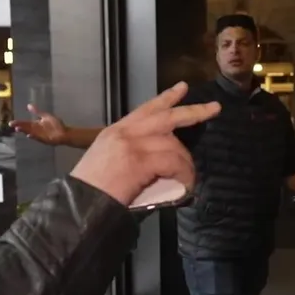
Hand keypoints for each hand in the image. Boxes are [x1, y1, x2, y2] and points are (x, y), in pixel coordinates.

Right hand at [12, 105, 68, 145]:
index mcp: (36, 124)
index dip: (19, 123)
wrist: (64, 132)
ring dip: (24, 131)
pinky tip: (29, 135)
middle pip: (26, 128)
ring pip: (30, 133)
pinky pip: (38, 138)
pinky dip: (33, 136)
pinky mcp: (44, 140)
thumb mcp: (46, 116)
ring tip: (18, 129)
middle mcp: (36, 130)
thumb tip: (29, 105)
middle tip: (11, 125)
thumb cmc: (56, 125)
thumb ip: (37, 112)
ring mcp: (40, 135)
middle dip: (19, 126)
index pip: (26, 123)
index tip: (11, 122)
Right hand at [69, 82, 220, 205]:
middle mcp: (124, 133)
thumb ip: (134, 155)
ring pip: (173, 145)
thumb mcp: (108, 163)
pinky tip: (186, 185)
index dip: (166, 98)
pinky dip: (184, 175)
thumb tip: (161, 163)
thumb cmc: (92, 192)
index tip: (183, 88)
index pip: (146, 109)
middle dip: (193, 111)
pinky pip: (173, 163)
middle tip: (214, 108)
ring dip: (186, 163)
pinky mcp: (139, 161)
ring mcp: (131, 145)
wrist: (79, 206)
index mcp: (115, 132)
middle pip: (165, 116)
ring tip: (189, 179)